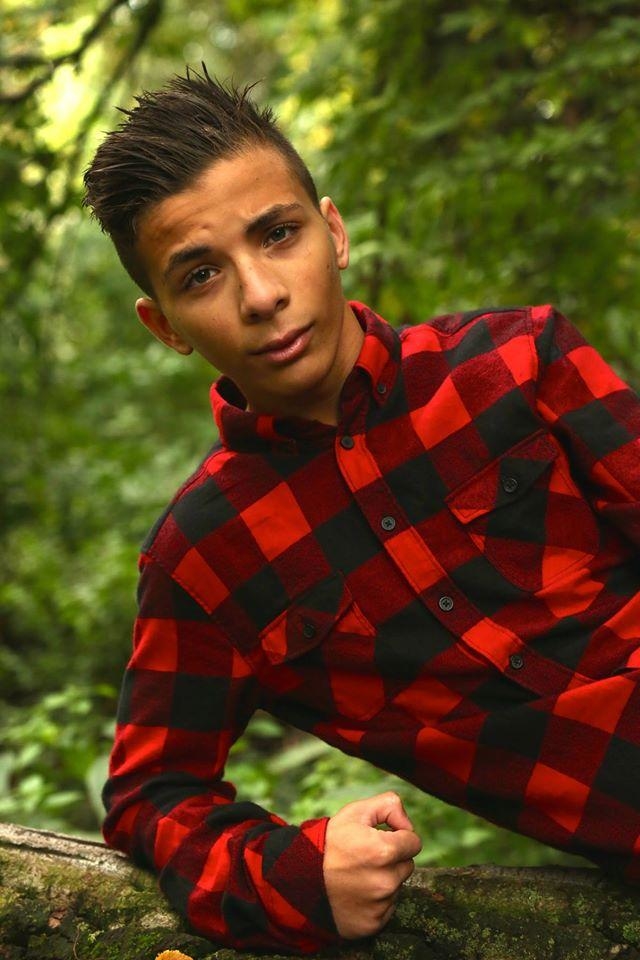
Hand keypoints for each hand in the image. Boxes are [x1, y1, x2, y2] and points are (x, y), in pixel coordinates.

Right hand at [322, 791, 421, 939]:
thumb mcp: (356, 812)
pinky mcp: (373, 924)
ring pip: (396, 887)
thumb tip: (408, 825)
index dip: (399, 837)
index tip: (383, 838)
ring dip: (384, 879)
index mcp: (384, 851)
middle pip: (407, 866)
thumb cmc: (330, 843)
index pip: (414, 843)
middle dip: (393, 859)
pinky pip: (386, 908)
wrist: (300, 878)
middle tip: (367, 857)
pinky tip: (356, 892)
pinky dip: (376, 900)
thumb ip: (389, 805)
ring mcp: (379, 905)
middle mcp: (385, 882)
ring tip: (358, 875)